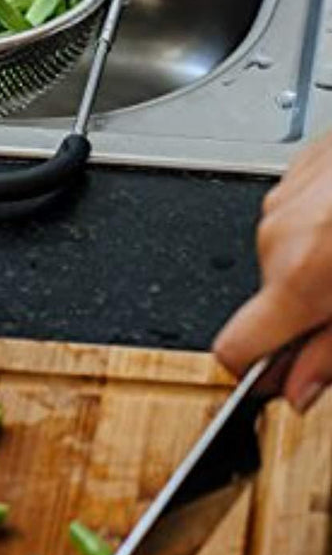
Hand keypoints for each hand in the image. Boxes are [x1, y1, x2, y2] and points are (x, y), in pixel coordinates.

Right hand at [214, 133, 331, 410]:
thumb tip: (297, 389)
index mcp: (296, 277)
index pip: (232, 349)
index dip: (258, 373)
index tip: (285, 377)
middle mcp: (277, 234)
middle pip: (266, 301)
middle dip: (307, 312)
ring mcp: (285, 196)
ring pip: (282, 257)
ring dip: (318, 266)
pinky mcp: (301, 165)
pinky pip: (297, 217)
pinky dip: (324, 229)